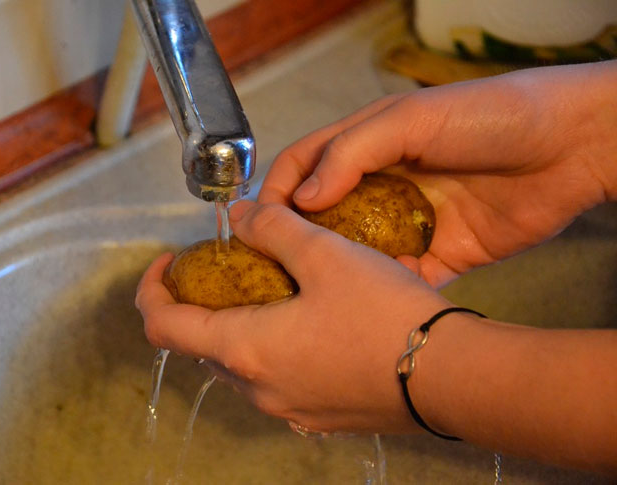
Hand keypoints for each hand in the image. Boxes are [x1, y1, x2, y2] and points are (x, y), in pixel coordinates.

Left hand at [136, 201, 456, 433]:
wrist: (453, 379)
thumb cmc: (385, 316)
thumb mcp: (325, 253)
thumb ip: (273, 227)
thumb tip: (238, 215)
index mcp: (244, 350)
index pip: (163, 325)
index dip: (151, 289)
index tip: (167, 263)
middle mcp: (259, 390)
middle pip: (202, 345)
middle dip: (203, 304)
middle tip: (228, 269)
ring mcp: (290, 410)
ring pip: (242, 363)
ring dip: (241, 325)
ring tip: (273, 288)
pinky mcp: (320, 416)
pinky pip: (278, 379)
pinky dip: (274, 347)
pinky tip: (311, 320)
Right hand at [259, 61, 616, 286]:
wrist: (570, 147)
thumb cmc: (494, 114)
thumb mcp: (411, 118)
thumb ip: (352, 151)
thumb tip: (303, 197)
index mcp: (368, 143)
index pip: (304, 165)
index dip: (277, 192)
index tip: (257, 224)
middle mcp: (382, 183)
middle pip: (324, 215)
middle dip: (298, 240)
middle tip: (276, 268)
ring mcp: (410, 220)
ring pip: (358, 252)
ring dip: (338, 270)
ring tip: (316, 292)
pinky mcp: (441, 253)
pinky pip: (402, 278)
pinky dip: (385, 290)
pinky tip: (372, 301)